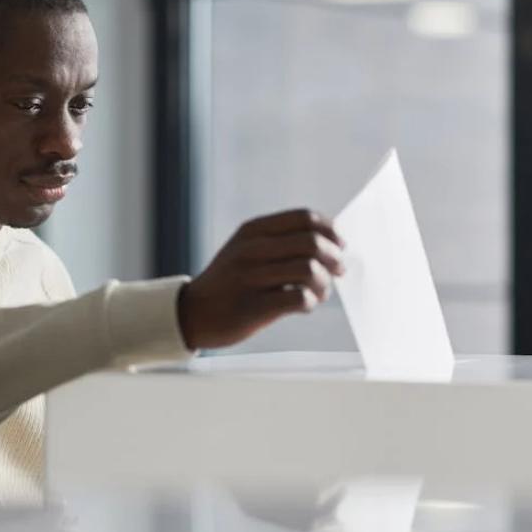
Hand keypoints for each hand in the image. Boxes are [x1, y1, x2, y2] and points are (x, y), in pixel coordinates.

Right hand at [178, 208, 344, 349]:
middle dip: (334, 258)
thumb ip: (280, 242)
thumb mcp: (245, 249)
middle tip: (338, 270)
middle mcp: (251, 250)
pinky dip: (310, 302)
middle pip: (312, 243)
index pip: (304, 218)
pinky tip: (304, 305)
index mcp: (252, 231)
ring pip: (309, 270)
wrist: (192, 313)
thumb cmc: (228, 283)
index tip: (339, 244)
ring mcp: (250, 278)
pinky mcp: (253, 307)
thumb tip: (329, 243)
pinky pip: (299, 299)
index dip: (330, 230)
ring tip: (319, 291)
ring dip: (324, 283)